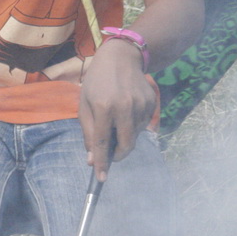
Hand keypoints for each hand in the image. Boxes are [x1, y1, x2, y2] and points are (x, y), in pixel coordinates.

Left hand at [78, 38, 156, 181]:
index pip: (102, 142)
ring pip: (135, 136)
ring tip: (117, 121)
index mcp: (103, 106)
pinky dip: (134, 126)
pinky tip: (127, 111)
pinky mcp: (151, 103)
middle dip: (118, 155)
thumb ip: (89, 133)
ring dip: (125, 137)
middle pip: (126, 145)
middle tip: (111, 154)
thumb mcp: (85, 104)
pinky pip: (143, 125)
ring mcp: (140, 105)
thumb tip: (92, 159)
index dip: (101, 162)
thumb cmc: (97, 81)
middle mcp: (124, 107)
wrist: (121, 57)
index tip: (101, 178)